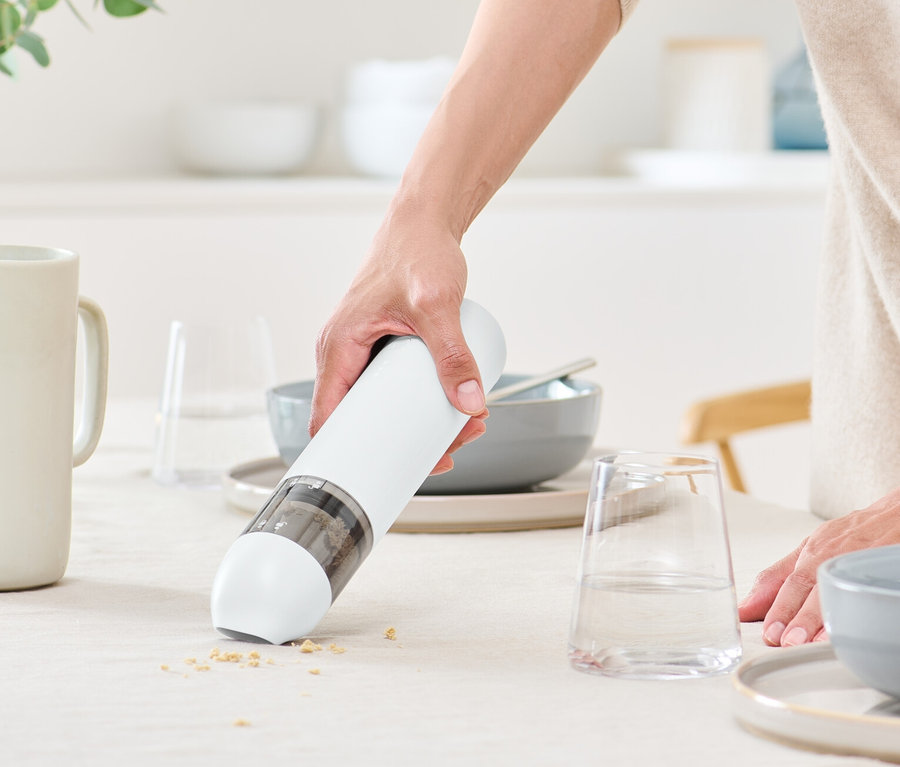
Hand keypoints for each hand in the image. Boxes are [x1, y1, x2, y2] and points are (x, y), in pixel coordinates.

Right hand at [310, 210, 487, 474]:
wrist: (424, 222)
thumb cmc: (416, 251)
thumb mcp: (437, 306)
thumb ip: (453, 355)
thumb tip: (469, 404)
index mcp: (338, 348)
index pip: (327, 419)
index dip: (350, 454)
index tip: (385, 472)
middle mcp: (343, 353)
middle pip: (361, 420)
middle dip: (404, 442)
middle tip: (449, 447)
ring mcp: (363, 351)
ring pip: (382, 406)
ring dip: (419, 423)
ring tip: (463, 425)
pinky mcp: (382, 347)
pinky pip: (394, 387)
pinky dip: (421, 402)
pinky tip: (454, 405)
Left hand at [738, 486, 899, 645]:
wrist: (893, 514)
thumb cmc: (849, 535)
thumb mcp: (809, 549)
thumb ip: (777, 577)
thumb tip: (747, 606)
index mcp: (813, 551)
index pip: (790, 581)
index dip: (777, 608)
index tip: (768, 631)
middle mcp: (833, 554)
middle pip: (811, 585)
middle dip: (796, 615)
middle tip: (785, 640)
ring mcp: (858, 560)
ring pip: (836, 588)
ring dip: (823, 617)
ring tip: (810, 641)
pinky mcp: (883, 565)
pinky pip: (868, 588)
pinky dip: (859, 608)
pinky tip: (852, 627)